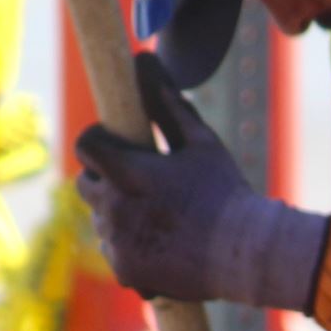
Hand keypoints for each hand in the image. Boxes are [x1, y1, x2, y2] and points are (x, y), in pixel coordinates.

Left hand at [75, 53, 329, 311]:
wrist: (245, 255)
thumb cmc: (226, 192)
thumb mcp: (200, 141)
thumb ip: (165, 101)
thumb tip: (144, 58)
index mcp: (129, 172)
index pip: (85, 146)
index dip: (98, 141)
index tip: (117, 145)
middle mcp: (115, 208)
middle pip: (86, 185)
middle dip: (106, 179)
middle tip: (140, 183)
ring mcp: (118, 243)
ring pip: (100, 220)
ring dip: (117, 214)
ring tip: (157, 217)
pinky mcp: (126, 272)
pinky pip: (114, 253)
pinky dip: (130, 248)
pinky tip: (161, 245)